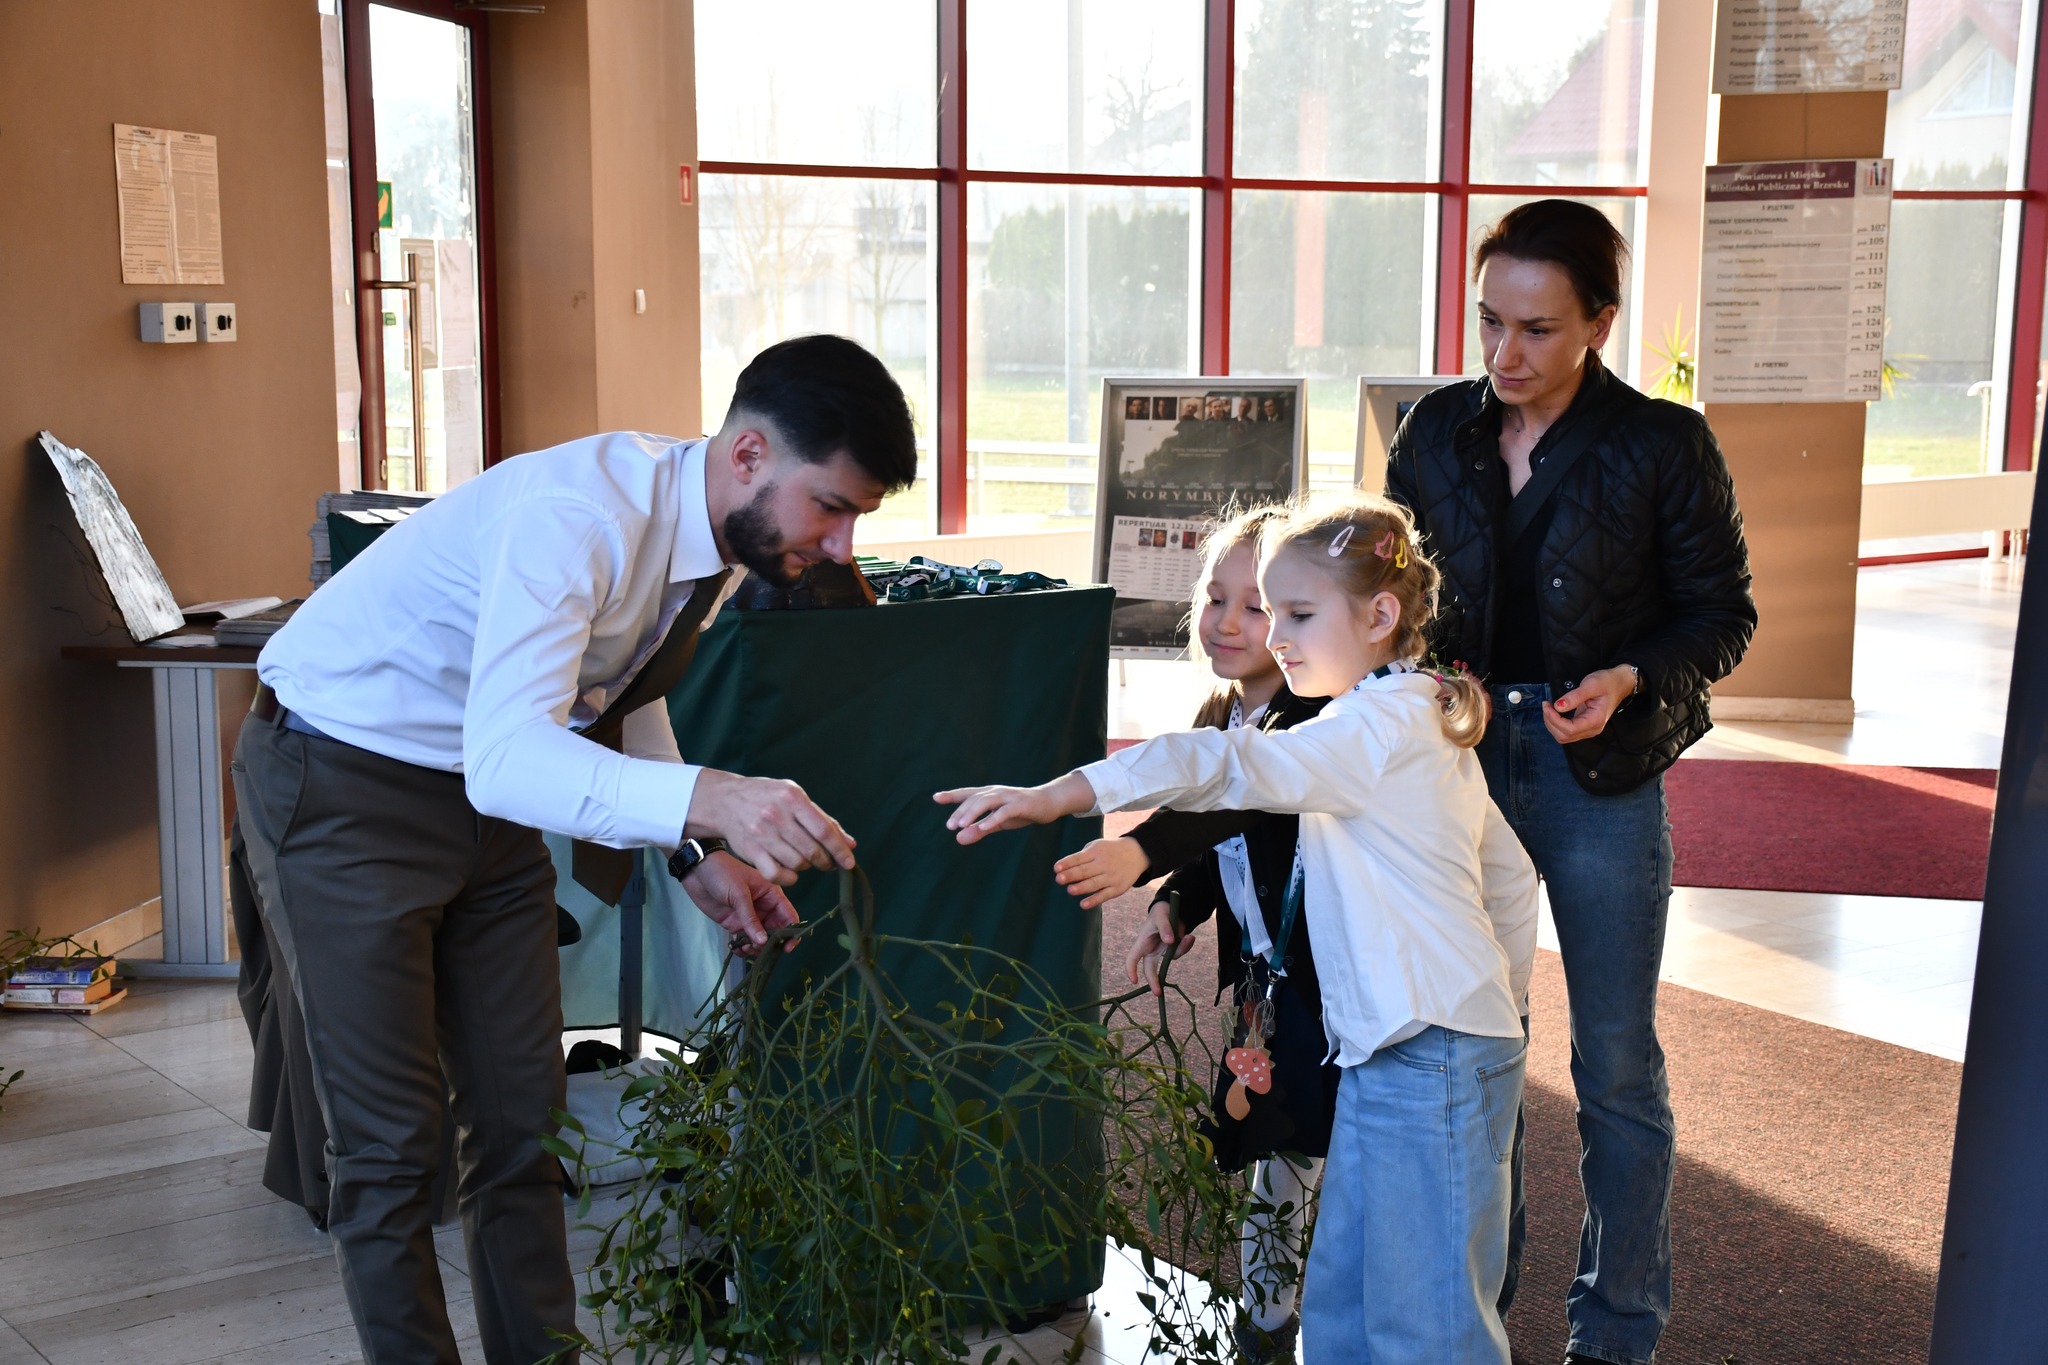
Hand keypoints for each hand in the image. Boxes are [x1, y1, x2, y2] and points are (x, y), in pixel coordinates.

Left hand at [678, 850, 798, 955]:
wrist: (696, 871)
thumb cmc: (722, 874)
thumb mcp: (739, 894)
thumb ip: (751, 919)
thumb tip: (763, 942)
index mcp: (772, 895)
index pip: (789, 916)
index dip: (792, 932)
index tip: (787, 948)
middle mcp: (764, 908)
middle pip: (776, 932)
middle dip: (771, 944)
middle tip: (758, 949)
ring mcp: (749, 917)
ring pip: (761, 939)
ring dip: (757, 948)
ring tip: (745, 948)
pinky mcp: (735, 924)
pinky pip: (745, 940)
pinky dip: (743, 948)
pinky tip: (737, 950)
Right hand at [685, 769, 855, 885]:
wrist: (725, 800)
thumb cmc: (766, 797)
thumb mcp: (795, 797)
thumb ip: (823, 819)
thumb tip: (850, 843)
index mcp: (792, 798)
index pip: (823, 830)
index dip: (839, 849)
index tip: (849, 863)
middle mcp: (777, 815)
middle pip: (812, 850)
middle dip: (826, 862)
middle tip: (828, 863)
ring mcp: (762, 834)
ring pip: (797, 864)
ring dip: (807, 867)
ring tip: (806, 860)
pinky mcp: (751, 851)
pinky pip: (777, 875)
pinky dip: (789, 878)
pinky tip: (791, 871)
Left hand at [934, 773, 1094, 845]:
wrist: (1048, 804)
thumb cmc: (1020, 811)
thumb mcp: (997, 822)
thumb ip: (978, 830)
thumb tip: (958, 839)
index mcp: (989, 795)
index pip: (967, 793)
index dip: (952, 795)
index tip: (936, 798)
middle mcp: (996, 792)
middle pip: (974, 799)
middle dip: (961, 811)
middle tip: (950, 826)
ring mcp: (1008, 797)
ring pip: (986, 801)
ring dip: (972, 813)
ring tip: (960, 826)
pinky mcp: (1020, 804)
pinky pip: (1004, 811)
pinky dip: (993, 818)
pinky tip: (983, 827)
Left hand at [1054, 836, 1150, 909]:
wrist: (1136, 854)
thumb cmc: (1109, 851)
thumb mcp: (1097, 846)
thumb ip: (1082, 856)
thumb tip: (1064, 869)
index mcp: (1096, 852)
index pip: (1079, 858)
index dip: (1067, 863)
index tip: (1056, 868)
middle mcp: (1103, 864)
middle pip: (1085, 871)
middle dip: (1071, 875)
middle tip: (1058, 880)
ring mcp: (1111, 877)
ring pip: (1094, 884)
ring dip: (1081, 888)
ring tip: (1070, 890)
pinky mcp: (1117, 888)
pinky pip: (1104, 895)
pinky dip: (1094, 900)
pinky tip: (1083, 904)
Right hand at [1125, 899, 1193, 995]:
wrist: (1172, 909)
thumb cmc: (1161, 912)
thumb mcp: (1161, 916)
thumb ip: (1165, 927)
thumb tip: (1169, 941)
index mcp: (1142, 942)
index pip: (1133, 958)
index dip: (1131, 970)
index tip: (1135, 981)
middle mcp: (1151, 949)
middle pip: (1149, 969)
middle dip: (1153, 981)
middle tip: (1158, 993)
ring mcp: (1162, 950)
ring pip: (1170, 959)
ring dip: (1180, 951)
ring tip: (1188, 937)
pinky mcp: (1173, 949)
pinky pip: (1180, 952)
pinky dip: (1186, 945)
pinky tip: (1190, 937)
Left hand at [1544, 665, 1636, 743]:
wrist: (1619, 684)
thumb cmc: (1607, 682)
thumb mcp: (1591, 685)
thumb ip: (1575, 697)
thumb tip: (1558, 706)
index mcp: (1595, 720)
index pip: (1569, 729)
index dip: (1554, 719)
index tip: (1547, 705)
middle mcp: (1592, 729)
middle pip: (1564, 736)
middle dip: (1550, 722)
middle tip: (1546, 704)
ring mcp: (1588, 730)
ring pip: (1563, 736)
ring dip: (1552, 724)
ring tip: (1549, 707)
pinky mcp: (1584, 726)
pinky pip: (1566, 731)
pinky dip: (1556, 723)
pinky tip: (1554, 711)